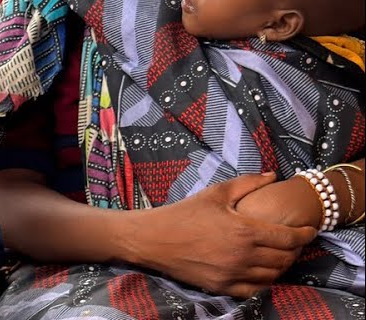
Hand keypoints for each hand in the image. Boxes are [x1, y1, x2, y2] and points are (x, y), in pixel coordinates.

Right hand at [133, 173, 317, 297]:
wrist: (153, 238)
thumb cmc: (183, 213)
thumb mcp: (215, 193)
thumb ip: (247, 183)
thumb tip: (272, 175)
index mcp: (245, 230)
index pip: (288, 237)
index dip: (304, 234)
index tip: (310, 230)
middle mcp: (243, 255)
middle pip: (285, 258)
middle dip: (295, 250)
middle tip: (294, 242)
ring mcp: (234, 273)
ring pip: (273, 275)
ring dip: (282, 266)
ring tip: (280, 256)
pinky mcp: (223, 286)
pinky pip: (255, 289)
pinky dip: (264, 281)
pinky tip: (262, 271)